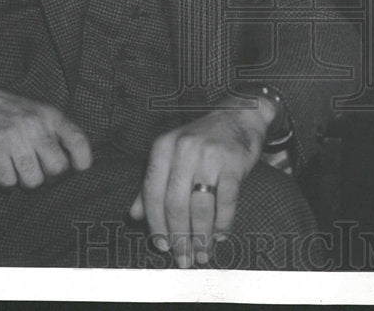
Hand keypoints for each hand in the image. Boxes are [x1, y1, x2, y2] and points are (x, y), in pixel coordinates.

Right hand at [0, 82, 92, 187]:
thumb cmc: (15, 112)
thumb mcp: (44, 112)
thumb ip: (60, 133)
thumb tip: (76, 165)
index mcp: (52, 116)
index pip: (78, 142)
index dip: (83, 161)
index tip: (77, 169)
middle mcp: (35, 126)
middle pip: (57, 169)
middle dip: (52, 178)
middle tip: (42, 173)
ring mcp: (13, 139)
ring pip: (33, 181)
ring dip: (28, 182)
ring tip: (22, 170)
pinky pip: (7, 182)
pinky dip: (7, 181)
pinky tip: (5, 168)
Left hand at [129, 102, 273, 268]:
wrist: (239, 116)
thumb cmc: (202, 139)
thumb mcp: (171, 153)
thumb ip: (152, 182)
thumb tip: (135, 214)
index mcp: (163, 148)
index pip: (153, 194)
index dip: (156, 225)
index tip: (162, 246)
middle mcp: (183, 150)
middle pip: (175, 204)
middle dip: (179, 237)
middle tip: (184, 257)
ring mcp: (209, 155)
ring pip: (200, 206)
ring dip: (201, 235)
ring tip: (203, 254)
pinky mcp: (233, 162)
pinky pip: (226, 200)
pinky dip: (223, 222)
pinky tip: (220, 235)